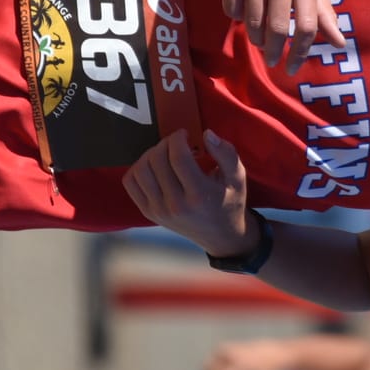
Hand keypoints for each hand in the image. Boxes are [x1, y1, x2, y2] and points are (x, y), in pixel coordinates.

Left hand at [123, 130, 252, 256]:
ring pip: (141, 170)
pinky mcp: (148, 212)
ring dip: (150, 154)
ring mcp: (159, 210)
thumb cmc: (230, 201)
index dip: (177, 138)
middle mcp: (176, 205)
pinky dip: (138, 168)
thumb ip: (226, 153)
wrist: (220, 235)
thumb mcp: (237, 177)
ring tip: (165, 153)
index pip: (178, 157)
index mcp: (199, 195)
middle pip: (157, 160)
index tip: (184, 133)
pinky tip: (154, 166)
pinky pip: (131, 183)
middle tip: (177, 143)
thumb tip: (206, 134)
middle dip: (165, 143)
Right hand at [221, 0, 345, 71]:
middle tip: (272, 60)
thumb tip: (339, 43)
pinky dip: (238, 16)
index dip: (300, 52)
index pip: (306, 26)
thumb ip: (325, 12)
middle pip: (277, 28)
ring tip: (259, 38)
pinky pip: (232, 8)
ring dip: (255, 37)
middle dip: (274, 51)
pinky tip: (244, 11)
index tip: (291, 68)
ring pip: (251, 22)